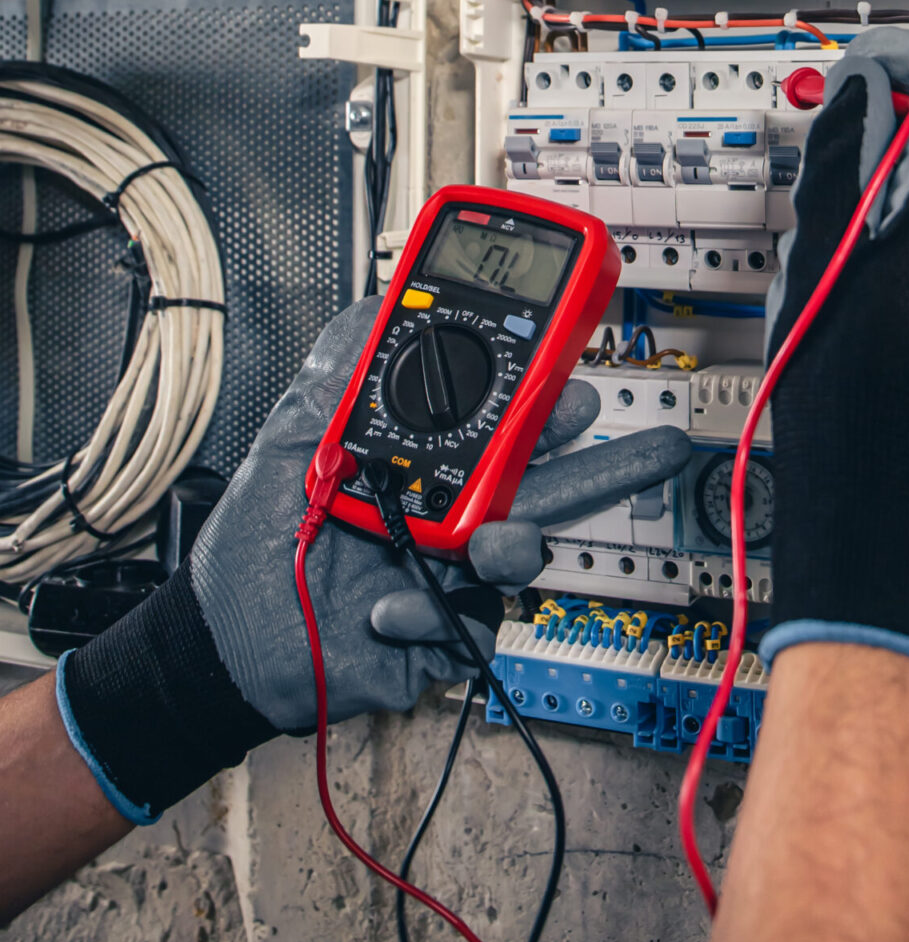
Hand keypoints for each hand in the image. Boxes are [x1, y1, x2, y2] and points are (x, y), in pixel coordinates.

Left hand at [58, 299, 690, 822]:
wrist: (224, 635)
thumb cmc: (261, 537)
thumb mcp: (293, 436)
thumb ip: (337, 370)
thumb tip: (375, 305)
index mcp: (431, 457)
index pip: (506, 420)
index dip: (545, 398)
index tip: (572, 373)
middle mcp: (453, 511)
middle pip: (547, 484)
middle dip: (606, 464)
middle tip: (651, 446)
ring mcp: (453, 573)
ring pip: (521, 554)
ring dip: (513, 545)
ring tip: (485, 543)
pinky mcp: (441, 633)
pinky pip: (468, 626)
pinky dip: (429, 611)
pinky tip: (385, 603)